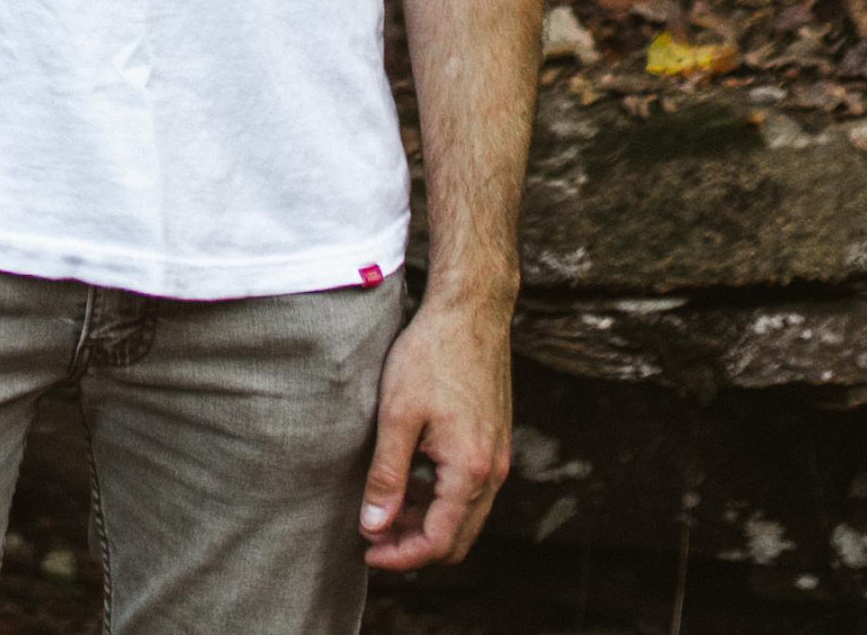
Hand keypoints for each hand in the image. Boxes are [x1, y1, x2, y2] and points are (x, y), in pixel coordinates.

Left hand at [358, 289, 511, 570]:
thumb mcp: (397, 415)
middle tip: (374, 536)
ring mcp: (499, 456)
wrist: (471, 309)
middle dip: (415, 546)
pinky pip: (472, 490)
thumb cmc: (431, 354)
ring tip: (386, 507)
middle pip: (457, 539)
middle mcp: (494, 471)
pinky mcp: (495, 440)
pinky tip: (411, 478)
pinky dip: (441, 498)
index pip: (439, 542)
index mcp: (471, 470)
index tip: (367, 550)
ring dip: (428, 522)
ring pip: (465, 516)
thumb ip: (387, 476)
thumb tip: (374, 526)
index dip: (401, 556)